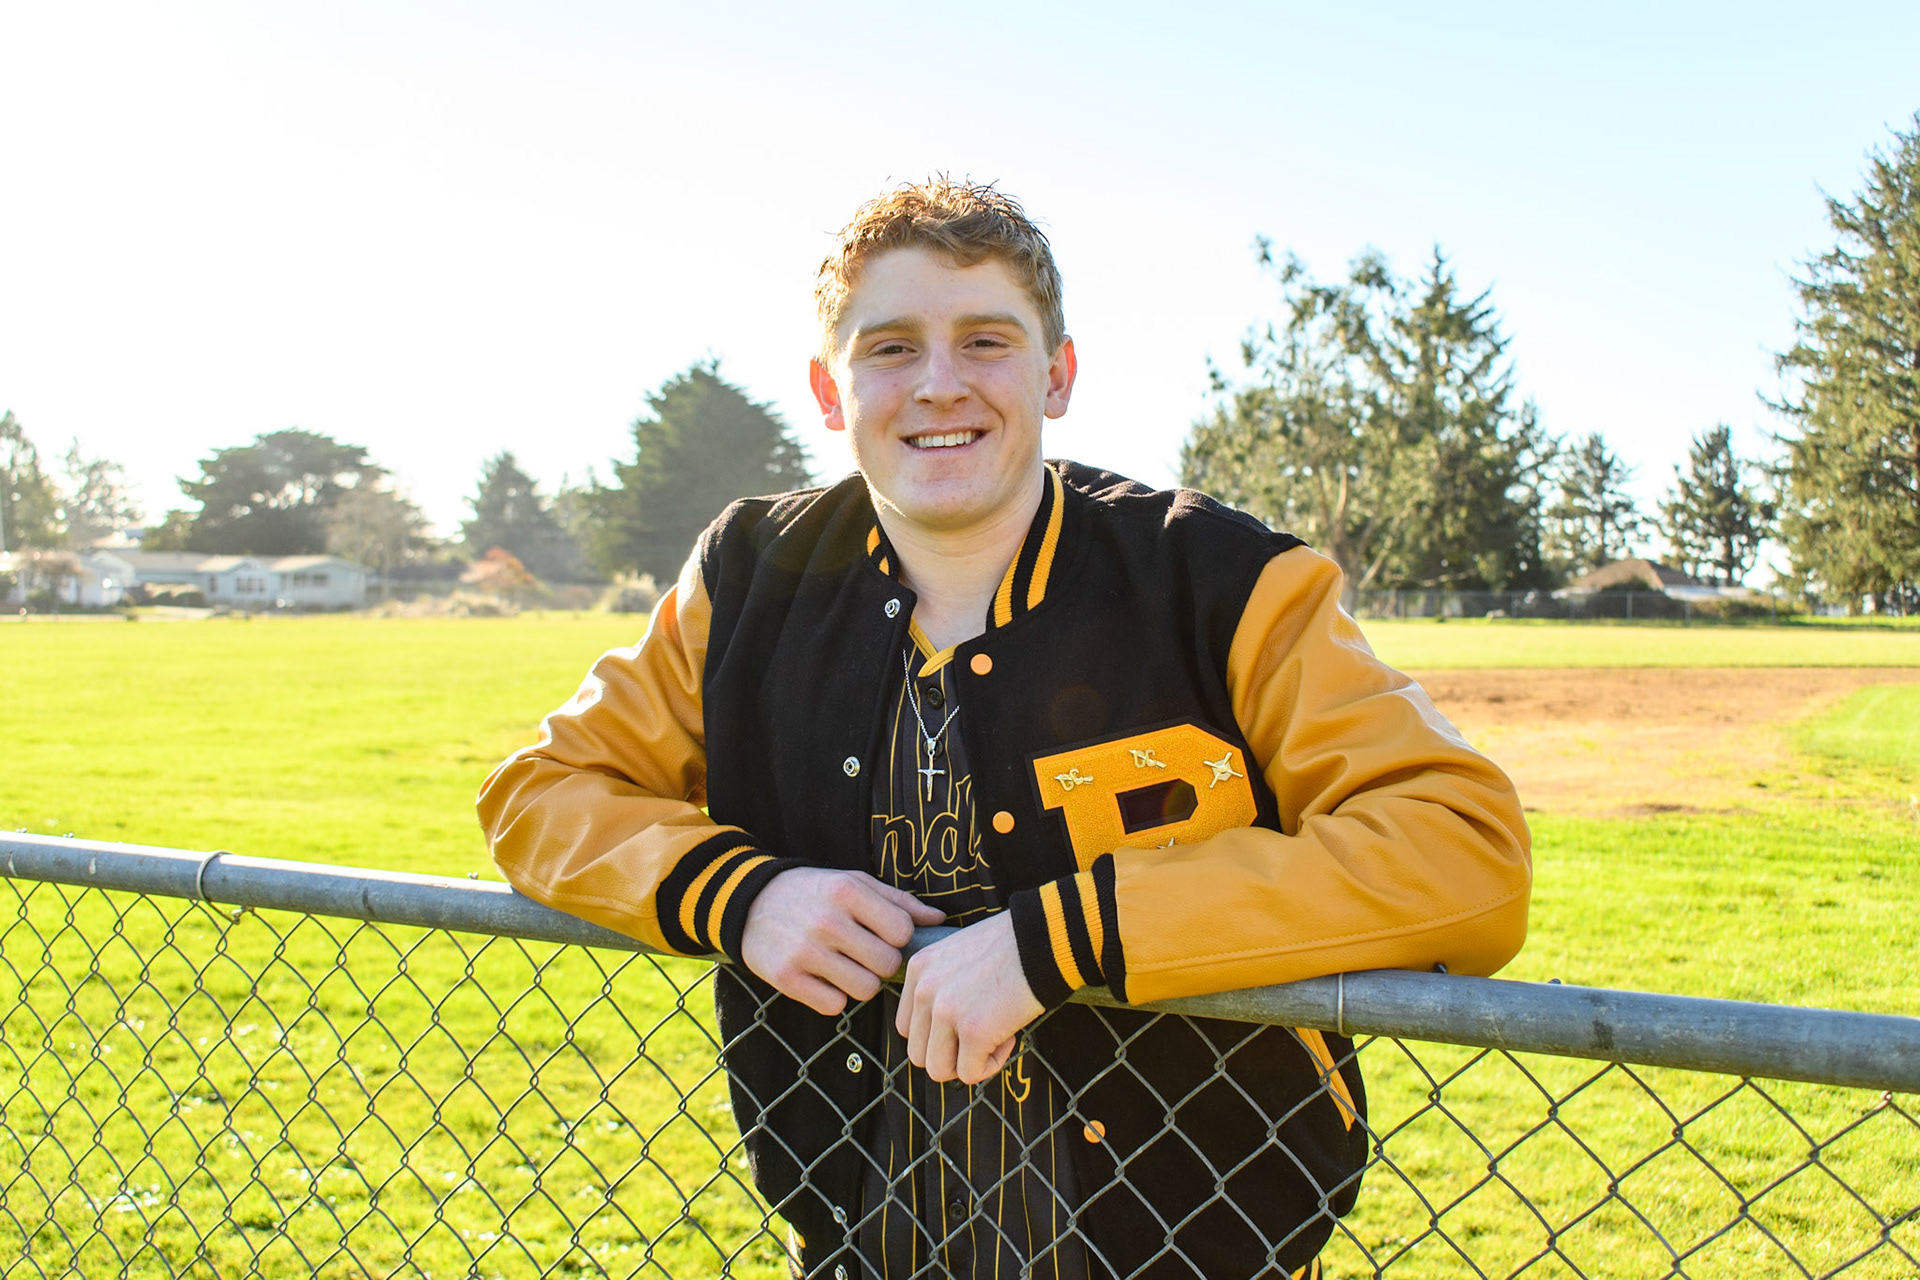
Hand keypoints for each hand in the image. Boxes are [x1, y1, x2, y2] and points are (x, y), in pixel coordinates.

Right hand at [741, 867, 943, 1015]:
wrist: (750, 902)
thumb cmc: (814, 893)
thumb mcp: (854, 882)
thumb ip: (898, 902)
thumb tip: (940, 921)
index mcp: (847, 892)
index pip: (901, 931)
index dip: (897, 936)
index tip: (882, 933)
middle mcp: (827, 921)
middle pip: (887, 964)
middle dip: (882, 963)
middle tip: (865, 953)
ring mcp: (805, 952)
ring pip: (865, 989)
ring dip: (861, 982)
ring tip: (846, 966)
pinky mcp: (786, 978)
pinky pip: (834, 1005)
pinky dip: (834, 996)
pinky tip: (824, 978)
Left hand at [896, 912, 1043, 1084]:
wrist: (1046, 938)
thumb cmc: (1013, 945)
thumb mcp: (960, 954)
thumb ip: (943, 986)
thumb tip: (945, 1032)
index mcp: (919, 969)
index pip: (907, 1026)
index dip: (938, 1034)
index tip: (968, 1021)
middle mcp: (925, 990)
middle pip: (919, 1053)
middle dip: (951, 1053)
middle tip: (983, 1033)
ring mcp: (946, 1012)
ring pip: (938, 1070)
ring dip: (967, 1063)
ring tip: (995, 1036)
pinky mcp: (973, 1031)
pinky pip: (970, 1074)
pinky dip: (992, 1064)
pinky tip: (1009, 1037)